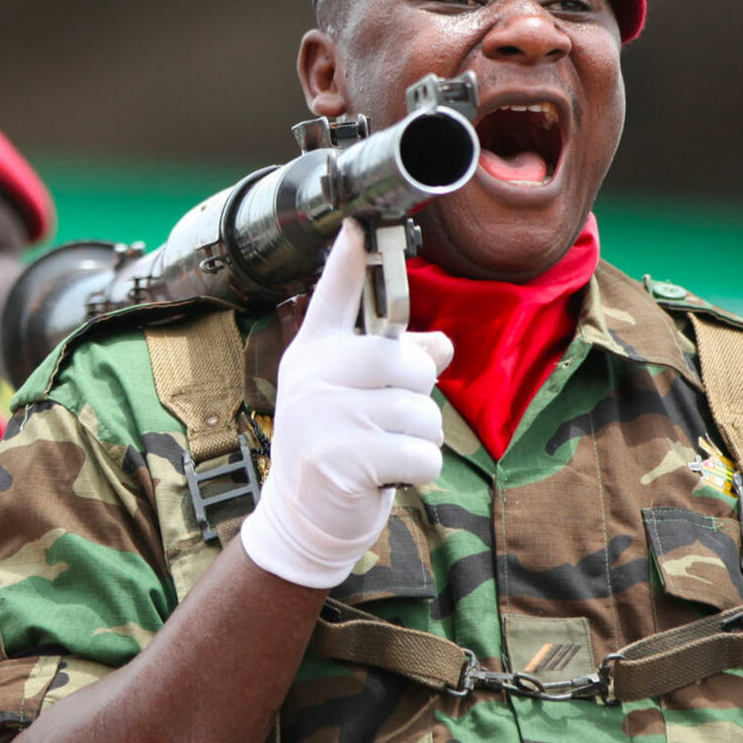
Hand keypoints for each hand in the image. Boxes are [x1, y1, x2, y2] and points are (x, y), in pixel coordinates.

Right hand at [238, 224, 453, 588]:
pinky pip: (422, 453)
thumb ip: (394, 367)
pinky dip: (418, 472)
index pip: (334, 296)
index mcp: (314, 353)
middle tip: (384, 426)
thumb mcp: (357, 402)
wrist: (302, 519)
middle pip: (409, 363)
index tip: (358, 222)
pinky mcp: (343, 457)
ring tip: (383, 453)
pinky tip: (385, 477)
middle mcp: (314, 375)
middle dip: (417, 400)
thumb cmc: (336, 451)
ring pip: (423, 411)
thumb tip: (440, 346)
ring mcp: (324, 415)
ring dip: (419, 441)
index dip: (350, 260)